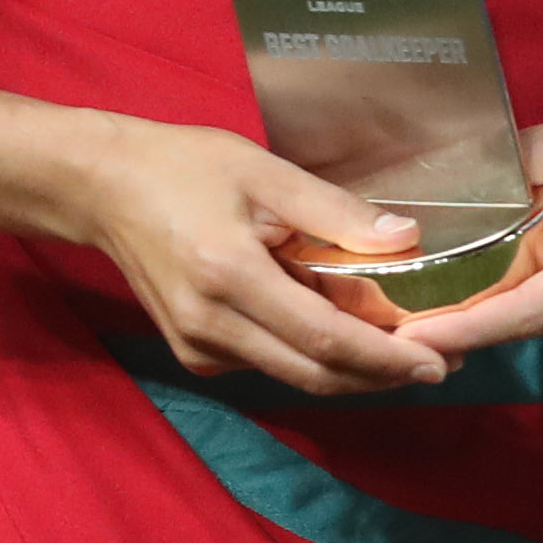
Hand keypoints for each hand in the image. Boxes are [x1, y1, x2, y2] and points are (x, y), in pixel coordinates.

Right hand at [60, 115, 451, 396]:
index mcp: (230, 275)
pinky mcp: (193, 353)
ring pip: (294, 375)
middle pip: (315, 374)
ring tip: (403, 345)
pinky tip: (340, 328)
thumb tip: (406, 239)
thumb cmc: (182, 167)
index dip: (387, 358)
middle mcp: (211, 326)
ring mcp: (198, 347)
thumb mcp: (262, 171)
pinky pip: (268, 364)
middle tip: (440, 363)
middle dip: (382, 374)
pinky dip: (311, 355)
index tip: (439, 362)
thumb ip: (335, 211)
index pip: (326, 339)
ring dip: (351, 368)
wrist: (101, 188)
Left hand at [399, 92, 542, 359]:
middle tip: (396, 294)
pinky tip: (499, 247)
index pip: (530, 308)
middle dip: (462, 307)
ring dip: (494, 290)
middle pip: (525, 317)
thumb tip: (478, 171)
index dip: (468, 324)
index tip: (413, 337)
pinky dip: (526, 281)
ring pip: (540, 312)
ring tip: (432, 271)